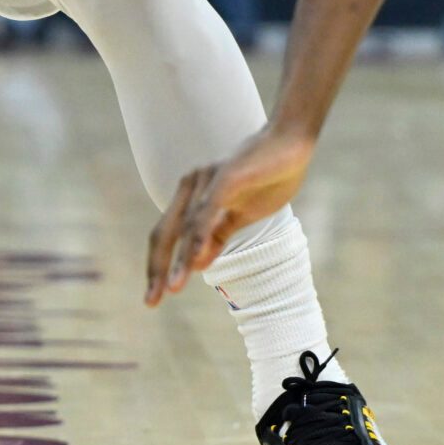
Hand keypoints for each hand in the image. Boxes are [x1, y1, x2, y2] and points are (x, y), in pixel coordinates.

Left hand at [144, 124, 314, 304]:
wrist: (293, 142)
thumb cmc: (269, 175)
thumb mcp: (241, 215)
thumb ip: (217, 237)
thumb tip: (196, 266)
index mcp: (193, 196)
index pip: (166, 235)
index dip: (159, 266)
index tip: (155, 296)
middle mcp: (192, 186)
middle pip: (164, 233)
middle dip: (156, 269)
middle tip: (151, 302)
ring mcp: (207, 179)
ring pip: (185, 227)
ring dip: (178, 261)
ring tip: (172, 289)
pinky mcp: (225, 177)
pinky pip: (207, 212)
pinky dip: (198, 236)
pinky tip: (195, 260)